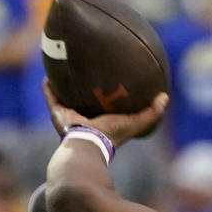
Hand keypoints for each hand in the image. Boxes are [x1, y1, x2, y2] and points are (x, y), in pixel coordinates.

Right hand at [42, 79, 167, 146]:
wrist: (89, 143)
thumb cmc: (113, 134)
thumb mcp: (136, 122)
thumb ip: (151, 112)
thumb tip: (165, 97)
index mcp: (103, 121)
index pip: (107, 106)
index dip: (110, 95)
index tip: (112, 80)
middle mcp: (86, 119)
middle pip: (85, 100)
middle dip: (86, 89)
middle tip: (87, 70)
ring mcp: (71, 117)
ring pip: (66, 98)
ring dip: (64, 86)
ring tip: (63, 69)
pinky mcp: (58, 115)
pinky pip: (51, 99)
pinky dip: (48, 89)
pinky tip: (46, 76)